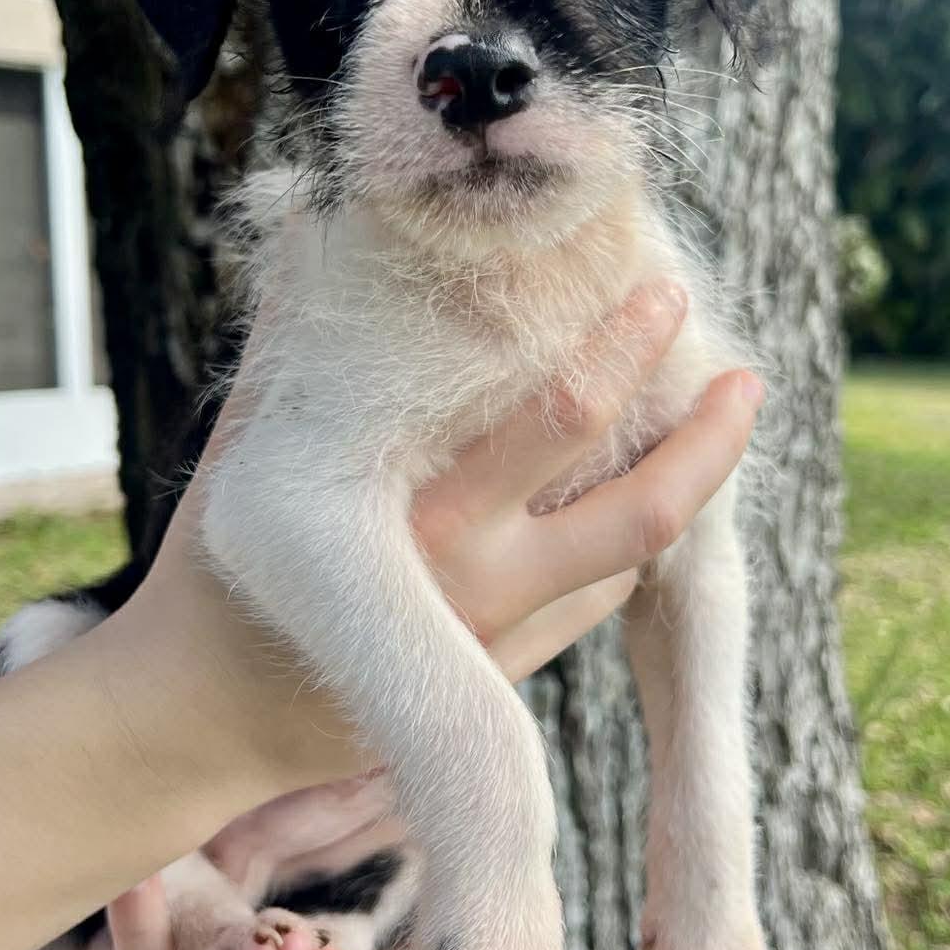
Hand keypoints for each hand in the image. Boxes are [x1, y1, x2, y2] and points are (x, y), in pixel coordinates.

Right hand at [108, 278, 762, 790]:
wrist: (208, 719)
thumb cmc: (220, 571)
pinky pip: (589, 607)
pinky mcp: (499, 681)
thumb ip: (294, 346)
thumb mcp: (251, 454)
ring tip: (718, 424)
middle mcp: (479, 582)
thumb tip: (312, 230)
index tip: (660, 291)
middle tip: (741, 374)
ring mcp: (497, 642)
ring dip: (682, 493)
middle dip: (707, 438)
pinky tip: (643, 497)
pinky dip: (624, 550)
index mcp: (424, 510)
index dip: (626, 347)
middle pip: (638, 509)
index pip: (560, 415)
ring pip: (626, 561)